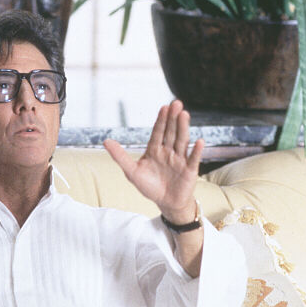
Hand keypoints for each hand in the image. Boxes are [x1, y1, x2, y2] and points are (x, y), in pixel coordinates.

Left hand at [104, 100, 203, 223]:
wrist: (166, 203)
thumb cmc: (149, 186)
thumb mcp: (132, 172)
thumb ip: (120, 156)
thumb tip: (106, 141)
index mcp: (155, 150)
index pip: (158, 132)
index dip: (161, 120)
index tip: (164, 107)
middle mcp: (168, 151)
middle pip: (171, 133)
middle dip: (173, 118)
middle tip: (176, 103)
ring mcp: (180, 160)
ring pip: (182, 141)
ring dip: (183, 128)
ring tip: (184, 114)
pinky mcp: (190, 170)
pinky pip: (193, 159)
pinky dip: (196, 151)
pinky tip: (199, 141)